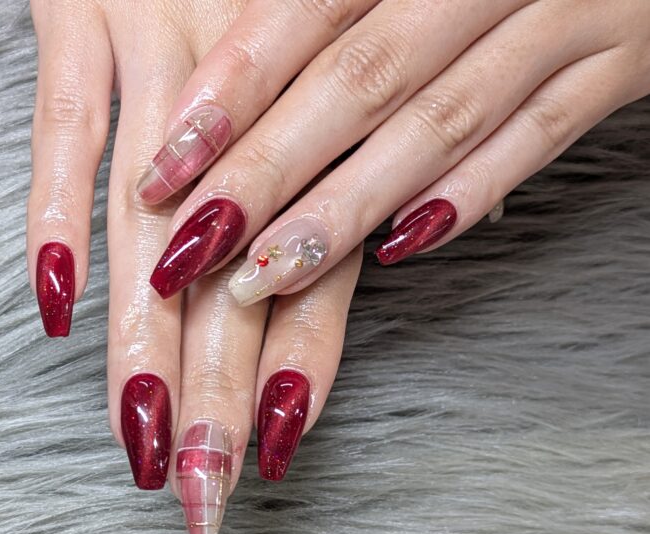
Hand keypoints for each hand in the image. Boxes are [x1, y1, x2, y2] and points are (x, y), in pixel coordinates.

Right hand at [27, 0, 362, 533]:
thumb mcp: (351, 64)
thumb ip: (364, 162)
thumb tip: (415, 238)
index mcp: (325, 130)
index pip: (315, 281)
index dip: (294, 374)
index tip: (269, 457)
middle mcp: (255, 114)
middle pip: (233, 284)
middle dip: (217, 397)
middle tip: (200, 491)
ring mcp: (166, 63)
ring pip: (147, 232)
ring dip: (142, 344)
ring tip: (140, 436)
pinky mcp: (86, 18)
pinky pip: (67, 131)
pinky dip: (55, 218)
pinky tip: (60, 307)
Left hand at [138, 0, 649, 304]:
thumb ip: (349, 6)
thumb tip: (234, 79)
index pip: (303, 11)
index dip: (228, 94)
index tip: (163, 169)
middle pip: (356, 80)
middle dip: (267, 171)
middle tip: (193, 247)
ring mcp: (564, 11)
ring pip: (436, 123)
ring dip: (348, 207)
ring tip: (269, 275)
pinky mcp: (621, 64)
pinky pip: (539, 138)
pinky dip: (468, 194)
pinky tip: (403, 249)